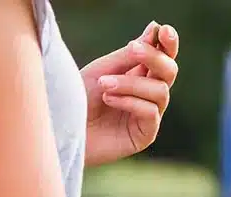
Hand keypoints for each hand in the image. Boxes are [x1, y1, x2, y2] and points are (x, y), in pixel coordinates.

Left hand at [80, 22, 179, 166]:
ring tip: (104, 85)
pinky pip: (151, 112)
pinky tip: (108, 99)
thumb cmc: (77, 98)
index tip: (164, 30)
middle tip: (134, 48)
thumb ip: (130, 55)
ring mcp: (149, 116)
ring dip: (131, 83)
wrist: (62, 128)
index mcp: (139, 76)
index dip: (168, 44)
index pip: (163, 58)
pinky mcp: (145, 135)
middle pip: (169, 72)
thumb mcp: (103, 70)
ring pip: (160, 91)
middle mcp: (148, 95)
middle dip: (154, 58)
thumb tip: (154, 29)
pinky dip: (130, 101)